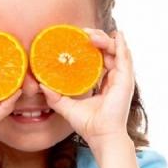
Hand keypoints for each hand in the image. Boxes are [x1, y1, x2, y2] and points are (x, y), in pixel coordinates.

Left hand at [43, 29, 133, 155]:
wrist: (100, 135)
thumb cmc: (88, 124)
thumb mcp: (67, 107)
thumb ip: (55, 97)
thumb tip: (41, 85)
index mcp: (103, 83)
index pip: (99, 59)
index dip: (91, 47)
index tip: (78, 39)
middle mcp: (114, 79)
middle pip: (108, 51)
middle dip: (97, 39)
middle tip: (82, 33)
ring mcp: (121, 78)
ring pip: (116, 51)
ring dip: (105, 39)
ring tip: (91, 34)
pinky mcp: (125, 80)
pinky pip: (125, 57)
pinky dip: (121, 45)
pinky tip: (116, 35)